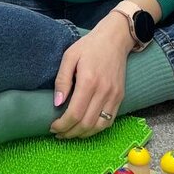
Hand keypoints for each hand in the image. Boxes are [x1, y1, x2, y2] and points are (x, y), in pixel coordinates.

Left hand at [50, 13, 133, 139]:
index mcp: (89, 81)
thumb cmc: (89, 46)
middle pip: (86, 123)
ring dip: (83, 134)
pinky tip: (86, 127)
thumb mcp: (70, 56)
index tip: (52, 127)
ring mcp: (114, 95)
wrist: (115, 39)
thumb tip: (57, 103)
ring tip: (70, 133)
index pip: (75, 113)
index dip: (62, 125)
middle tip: (58, 133)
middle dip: (70, 133)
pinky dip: (96, 129)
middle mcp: (103, 91)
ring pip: (98, 126)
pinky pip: (109, 121)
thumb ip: (62, 80)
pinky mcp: (120, 97)